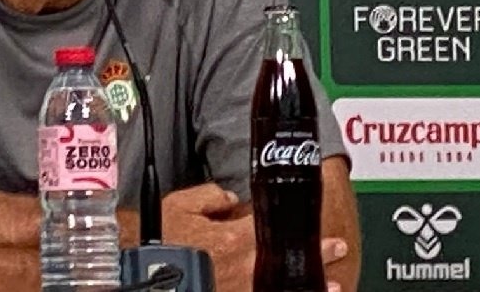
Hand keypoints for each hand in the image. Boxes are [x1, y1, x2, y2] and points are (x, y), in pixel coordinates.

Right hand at [161, 184, 348, 291]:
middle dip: (317, 260)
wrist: (141, 269)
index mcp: (231, 240)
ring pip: (280, 288)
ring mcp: (236, 289)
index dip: (305, 236)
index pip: (277, 234)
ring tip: (334, 288)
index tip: (329, 237)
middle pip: (287, 263)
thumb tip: (230, 198)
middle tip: (339, 253)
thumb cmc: (158, 239)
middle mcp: (240, 267)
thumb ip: (210, 197)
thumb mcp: (180, 205)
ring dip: (308, 287)